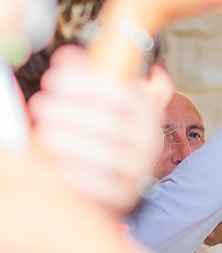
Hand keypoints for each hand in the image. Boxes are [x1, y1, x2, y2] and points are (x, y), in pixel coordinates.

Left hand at [27, 45, 168, 214]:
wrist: (97, 183)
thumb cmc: (89, 135)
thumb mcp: (90, 103)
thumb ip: (83, 79)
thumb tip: (70, 57)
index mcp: (145, 110)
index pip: (124, 93)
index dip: (87, 82)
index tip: (53, 78)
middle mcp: (149, 139)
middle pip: (114, 121)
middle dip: (71, 110)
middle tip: (41, 104)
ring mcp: (140, 169)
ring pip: (109, 152)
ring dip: (70, 139)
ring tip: (45, 132)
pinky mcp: (126, 195)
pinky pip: (104, 185)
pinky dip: (79, 174)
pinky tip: (60, 165)